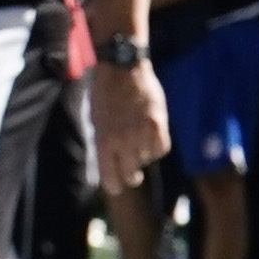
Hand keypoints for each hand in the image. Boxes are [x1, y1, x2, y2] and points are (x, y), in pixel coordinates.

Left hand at [88, 52, 172, 199]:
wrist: (121, 70)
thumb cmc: (105, 95)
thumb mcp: (96, 121)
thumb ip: (105, 143)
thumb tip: (112, 163)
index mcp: (102, 140)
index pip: (110, 176)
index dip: (114, 186)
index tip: (117, 188)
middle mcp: (122, 140)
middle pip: (130, 173)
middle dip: (130, 176)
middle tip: (133, 176)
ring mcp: (141, 132)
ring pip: (146, 159)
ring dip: (143, 155)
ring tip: (137, 141)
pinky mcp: (158, 123)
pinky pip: (162, 148)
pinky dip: (157, 147)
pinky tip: (151, 139)